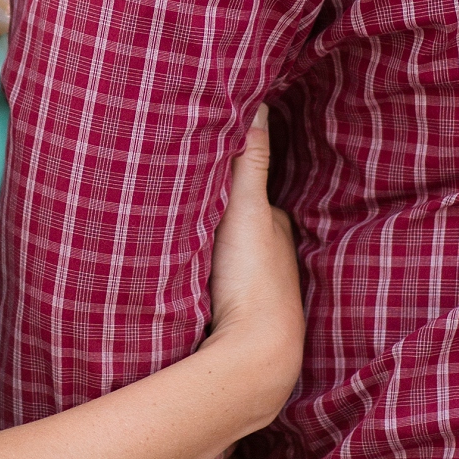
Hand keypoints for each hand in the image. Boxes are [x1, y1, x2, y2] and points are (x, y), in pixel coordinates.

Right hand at [207, 107, 304, 430]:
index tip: (209, 156)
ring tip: (182, 231)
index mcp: (276, 228)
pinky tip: (188, 278)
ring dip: (214, 246)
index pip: (256, 191)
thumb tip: (262, 102)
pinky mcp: (237, 317)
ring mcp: (257, 290)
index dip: (235, 175)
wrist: (255, 356)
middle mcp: (273, 257)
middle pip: (244, 225)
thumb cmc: (254, 281)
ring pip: (233, 256)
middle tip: (188, 193)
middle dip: (223, 213)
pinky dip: (207, 274)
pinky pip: (221, 284)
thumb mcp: (248, 211)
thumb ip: (251, 160)